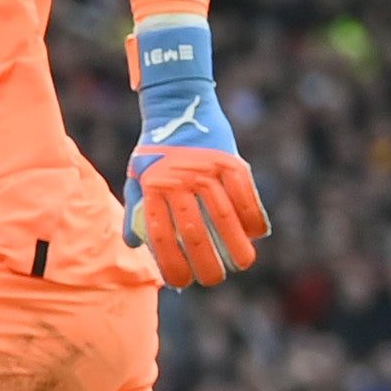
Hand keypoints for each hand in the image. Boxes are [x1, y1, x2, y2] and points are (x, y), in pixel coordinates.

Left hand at [123, 15, 266, 286]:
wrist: (178, 108)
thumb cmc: (156, 151)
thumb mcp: (138, 175)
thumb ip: (135, 209)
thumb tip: (133, 244)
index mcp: (152, 189)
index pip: (162, 236)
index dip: (173, 264)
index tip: (184, 283)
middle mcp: (178, 181)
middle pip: (193, 233)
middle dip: (206, 263)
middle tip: (216, 280)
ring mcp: (205, 170)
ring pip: (223, 218)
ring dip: (236, 246)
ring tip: (242, 264)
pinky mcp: (230, 161)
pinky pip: (246, 195)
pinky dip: (254, 216)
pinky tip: (258, 235)